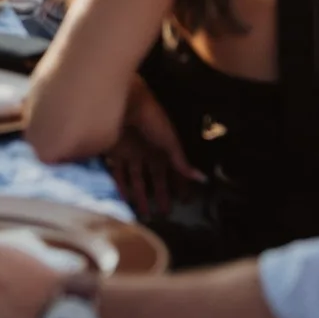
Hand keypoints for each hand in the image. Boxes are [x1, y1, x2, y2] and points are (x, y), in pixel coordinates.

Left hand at [105, 80, 204, 218]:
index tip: (186, 201)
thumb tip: (202, 179)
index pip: (175, 172)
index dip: (180, 186)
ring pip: (137, 180)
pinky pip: (117, 174)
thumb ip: (182, 162)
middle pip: (156, 179)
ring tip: (145, 214)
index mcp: (164, 149)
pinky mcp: (115, 153)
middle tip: (166, 213)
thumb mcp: (170, 142)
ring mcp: (131, 154)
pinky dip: (121, 186)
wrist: (125, 103)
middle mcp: (149, 153)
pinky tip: (125, 199)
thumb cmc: (152, 119)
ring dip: (141, 196)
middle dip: (162, 195)